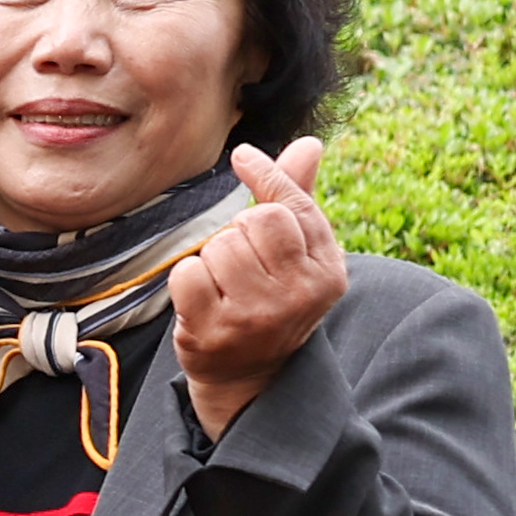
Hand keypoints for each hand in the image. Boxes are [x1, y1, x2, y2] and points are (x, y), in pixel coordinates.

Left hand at [166, 135, 345, 442]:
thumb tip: (309, 142)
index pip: (293, 207)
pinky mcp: (215, 331)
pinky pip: (188, 273)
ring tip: (225, 286)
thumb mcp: (298, 254)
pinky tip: (202, 301)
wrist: (250, 373)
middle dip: (239, 232)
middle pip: (255, 221)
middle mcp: (300, 294)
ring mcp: (257, 315)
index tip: (243, 156)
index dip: (266, 176)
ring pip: (220, 246)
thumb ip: (298, 198)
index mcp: (328, 272)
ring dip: (213, 258)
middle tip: (243, 263)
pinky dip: (187, 280)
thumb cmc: (272, 298)